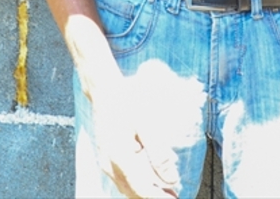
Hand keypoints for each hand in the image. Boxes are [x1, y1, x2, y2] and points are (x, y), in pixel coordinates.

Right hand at [83, 73, 180, 198]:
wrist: (104, 92)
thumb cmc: (126, 104)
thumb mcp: (147, 126)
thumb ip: (159, 155)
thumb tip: (172, 178)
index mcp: (120, 157)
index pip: (142, 188)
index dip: (159, 197)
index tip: (175, 198)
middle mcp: (109, 164)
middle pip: (133, 192)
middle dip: (153, 196)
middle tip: (174, 195)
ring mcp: (105, 162)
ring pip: (126, 188)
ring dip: (145, 192)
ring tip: (166, 190)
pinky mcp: (106, 158)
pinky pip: (121, 179)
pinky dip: (137, 184)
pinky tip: (151, 178)